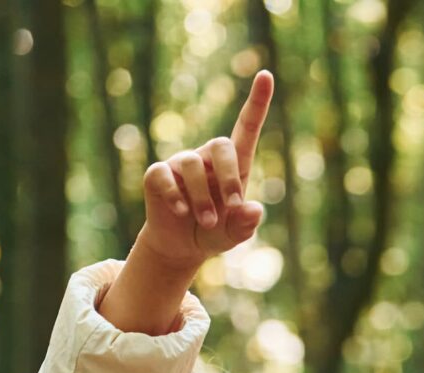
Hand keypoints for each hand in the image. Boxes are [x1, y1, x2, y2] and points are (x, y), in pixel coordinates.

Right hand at [133, 71, 272, 275]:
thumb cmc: (215, 232)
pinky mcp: (157, 174)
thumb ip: (246, 225)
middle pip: (220, 145)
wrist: (182, 246)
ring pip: (191, 166)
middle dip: (229, 176)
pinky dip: (175, 195)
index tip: (266, 74)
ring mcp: (180, 164)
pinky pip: (164, 175)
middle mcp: (207, 158)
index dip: (257, 102)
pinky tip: (182, 211)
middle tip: (234, 206)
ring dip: (203, 198)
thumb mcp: (235, 234)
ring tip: (207, 223)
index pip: (246, 127)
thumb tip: (253, 210)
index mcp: (234, 165)